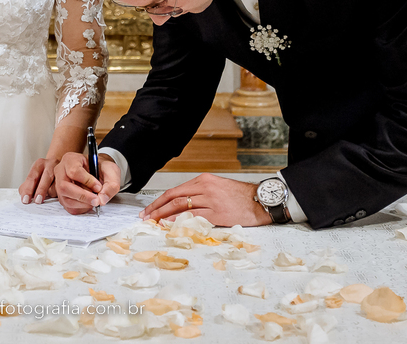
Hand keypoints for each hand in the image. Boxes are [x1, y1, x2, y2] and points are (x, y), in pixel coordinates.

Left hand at [19, 157, 59, 203]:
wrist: (61, 165)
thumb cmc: (45, 173)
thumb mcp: (35, 175)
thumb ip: (27, 185)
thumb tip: (24, 197)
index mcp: (39, 164)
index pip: (32, 177)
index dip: (28, 189)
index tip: (26, 200)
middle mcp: (51, 164)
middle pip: (46, 178)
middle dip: (41, 190)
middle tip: (37, 201)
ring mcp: (62, 169)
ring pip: (56, 185)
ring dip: (51, 194)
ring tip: (49, 195)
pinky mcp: (69, 176)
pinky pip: (63, 189)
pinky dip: (58, 195)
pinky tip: (58, 194)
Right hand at [55, 151, 120, 214]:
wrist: (98, 171)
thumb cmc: (101, 168)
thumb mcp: (111, 170)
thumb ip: (111, 184)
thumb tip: (102, 199)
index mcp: (71, 159)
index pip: (74, 171)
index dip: (87, 181)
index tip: (98, 187)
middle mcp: (61, 172)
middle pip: (64, 187)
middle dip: (83, 196)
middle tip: (96, 200)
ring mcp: (59, 185)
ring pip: (66, 199)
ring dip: (83, 204)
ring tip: (94, 200)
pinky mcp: (62, 197)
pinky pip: (68, 207)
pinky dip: (81, 208)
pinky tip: (89, 203)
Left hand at [141, 174, 270, 226]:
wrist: (261, 201)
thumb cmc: (242, 197)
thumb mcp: (218, 188)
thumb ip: (201, 194)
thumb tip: (183, 207)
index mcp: (204, 180)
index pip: (175, 190)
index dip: (160, 201)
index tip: (149, 209)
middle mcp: (205, 188)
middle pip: (174, 197)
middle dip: (156, 208)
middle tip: (145, 217)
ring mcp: (210, 200)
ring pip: (180, 206)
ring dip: (163, 215)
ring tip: (153, 222)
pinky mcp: (217, 213)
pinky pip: (193, 217)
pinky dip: (179, 221)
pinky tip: (170, 225)